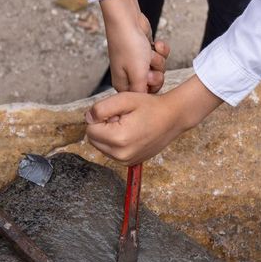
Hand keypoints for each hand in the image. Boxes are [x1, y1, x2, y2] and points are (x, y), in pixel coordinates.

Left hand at [85, 77, 221, 164]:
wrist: (172, 118)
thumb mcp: (124, 99)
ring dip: (109, 135)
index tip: (117, 113)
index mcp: (118, 139)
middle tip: (122, 118)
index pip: (90, 129)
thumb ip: (100, 108)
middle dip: (103, 127)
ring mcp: (126, 161)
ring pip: (102, 146)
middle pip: (94, 139)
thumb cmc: (151, 107)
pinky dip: (116, 142)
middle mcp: (121, 154)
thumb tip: (88, 117)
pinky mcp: (130, 162)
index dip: (100, 117)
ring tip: (128, 125)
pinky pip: (112, 152)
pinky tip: (131, 133)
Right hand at [101, 0, 169, 93]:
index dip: (151, 89)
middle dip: (157, 73)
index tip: (148, 79)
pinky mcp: (146, 50)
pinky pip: (161, 56)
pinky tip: (156, 43)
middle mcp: (130, 74)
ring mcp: (138, 62)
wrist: (127, 19)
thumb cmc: (128, 46)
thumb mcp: (137, 75)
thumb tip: (144, 104)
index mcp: (123, 84)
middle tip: (150, 66)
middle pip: (154, 84)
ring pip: (159, 69)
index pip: (143, 96)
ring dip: (158, 59)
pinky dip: (161, 49)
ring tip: (150, 51)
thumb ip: (142, 92)